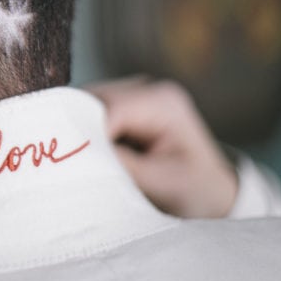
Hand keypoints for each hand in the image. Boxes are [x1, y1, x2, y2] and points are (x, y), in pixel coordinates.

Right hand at [84, 77, 237, 217]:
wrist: (211, 191)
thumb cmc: (194, 189)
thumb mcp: (159, 183)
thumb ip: (119, 164)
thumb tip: (78, 152)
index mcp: (164, 102)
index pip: (109, 108)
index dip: (85, 131)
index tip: (70, 160)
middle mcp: (148, 88)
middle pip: (94, 100)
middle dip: (79, 129)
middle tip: (69, 162)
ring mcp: (135, 94)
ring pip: (88, 103)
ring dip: (80, 130)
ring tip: (81, 160)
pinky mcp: (124, 104)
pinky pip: (92, 111)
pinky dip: (86, 131)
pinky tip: (89, 152)